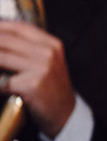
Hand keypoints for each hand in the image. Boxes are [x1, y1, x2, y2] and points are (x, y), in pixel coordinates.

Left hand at [0, 20, 74, 138]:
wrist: (65, 113)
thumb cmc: (51, 88)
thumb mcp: (48, 62)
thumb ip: (28, 48)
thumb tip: (1, 39)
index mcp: (52, 45)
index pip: (18, 27)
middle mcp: (48, 54)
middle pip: (5, 40)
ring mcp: (41, 69)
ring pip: (0, 57)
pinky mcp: (32, 85)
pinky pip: (2, 81)